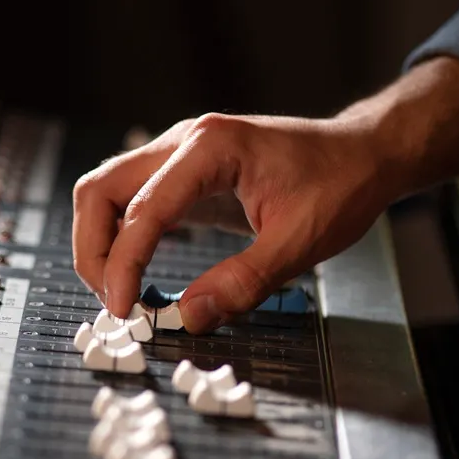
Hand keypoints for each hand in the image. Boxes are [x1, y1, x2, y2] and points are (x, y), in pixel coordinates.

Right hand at [72, 113, 396, 331]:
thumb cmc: (340, 185)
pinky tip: (139, 274)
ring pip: (108, 192)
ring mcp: (180, 152)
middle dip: (95, 251)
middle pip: (101, 190)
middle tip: (114, 304)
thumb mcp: (300, 242)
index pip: (143, 209)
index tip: (124, 311)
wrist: (363, 154)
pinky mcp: (185, 172)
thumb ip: (244, 281)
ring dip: (103, 244)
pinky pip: (133, 200)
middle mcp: (185, 141)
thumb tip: (190, 318)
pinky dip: (124, 237)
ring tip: (123, 294)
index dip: (124, 264)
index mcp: (211, 148)